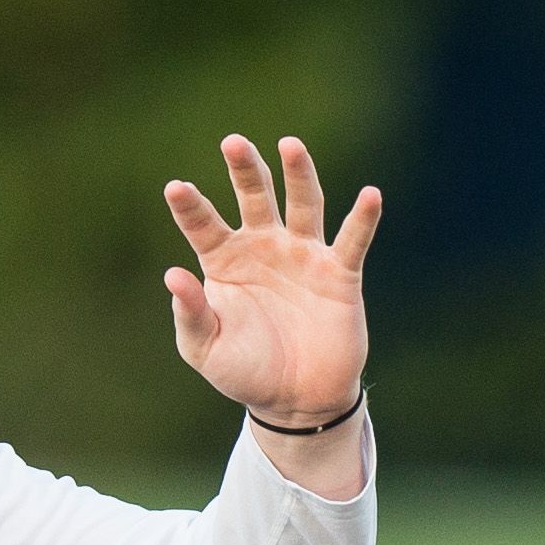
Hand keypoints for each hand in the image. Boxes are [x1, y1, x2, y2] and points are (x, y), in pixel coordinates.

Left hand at [163, 135, 380, 433]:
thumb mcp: (205, 350)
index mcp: (225, 261)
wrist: (297, 402)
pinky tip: (371, 194)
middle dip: (245, 169)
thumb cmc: (245, 372)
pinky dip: (363, 218)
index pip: (204, 224)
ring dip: (298, 173)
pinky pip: (353, 240)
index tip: (175, 188)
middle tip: (233, 142)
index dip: (191, 206)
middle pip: (255, 196)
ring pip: (304, 204)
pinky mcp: (340, 275)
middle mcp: (264, 248)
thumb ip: (190, 314)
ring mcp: (304, 257)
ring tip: (290, 144)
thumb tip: (174, 275)